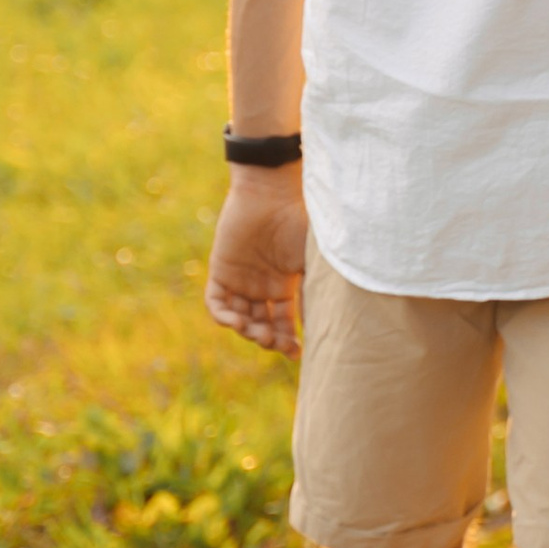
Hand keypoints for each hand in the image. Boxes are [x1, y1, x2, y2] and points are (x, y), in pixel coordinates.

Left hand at [206, 170, 305, 352]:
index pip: (285, 321)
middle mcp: (262, 284)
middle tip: (278, 344)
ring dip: (249, 332)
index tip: (297, 354)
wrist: (272, 193)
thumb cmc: (299, 221)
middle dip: (270, 340)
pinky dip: (224, 317)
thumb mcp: (315, 260)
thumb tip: (332, 324)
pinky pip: (216, 303)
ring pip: (239, 318)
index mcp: (286, 283)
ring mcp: (241, 278)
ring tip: (259, 333)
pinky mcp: (221, 270)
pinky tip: (238, 322)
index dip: (289, 341)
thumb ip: (319, 290)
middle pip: (263, 324)